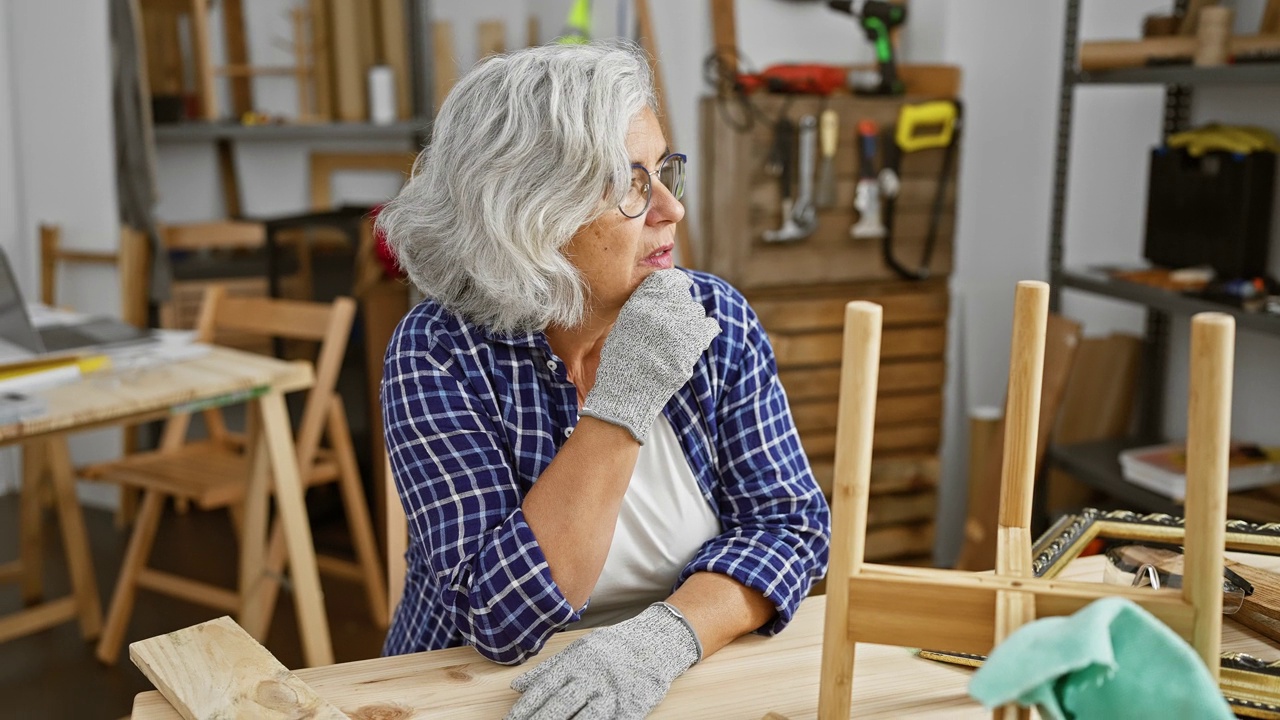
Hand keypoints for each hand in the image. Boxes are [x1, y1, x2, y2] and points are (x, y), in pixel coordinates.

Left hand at [505, 602, 701, 719]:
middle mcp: (592, 677)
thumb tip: (516, 685)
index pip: (546, 687)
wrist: (655, 642)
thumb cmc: (611, 649)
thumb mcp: (578, 651)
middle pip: (561, 705)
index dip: (527, 707)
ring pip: (584, 717)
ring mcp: (612, 693)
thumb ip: (547, 670)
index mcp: (577, 661)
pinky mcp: (631, 706)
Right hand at [580, 270, 720, 442]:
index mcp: (643, 300)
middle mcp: (664, 307)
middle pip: (683, 295)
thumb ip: (643, 306)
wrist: (629, 389)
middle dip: (678, 306)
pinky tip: (695, 337)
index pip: (668, 278)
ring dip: (689, 320)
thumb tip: (660, 298)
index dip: (672, 284)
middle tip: (669, 322)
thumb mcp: (623, 325)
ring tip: (676, 337)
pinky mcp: (696, 341)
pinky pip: (710, 325)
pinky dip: (705, 330)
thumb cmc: (621, 360)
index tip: (674, 289)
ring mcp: (682, 323)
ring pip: (696, 311)